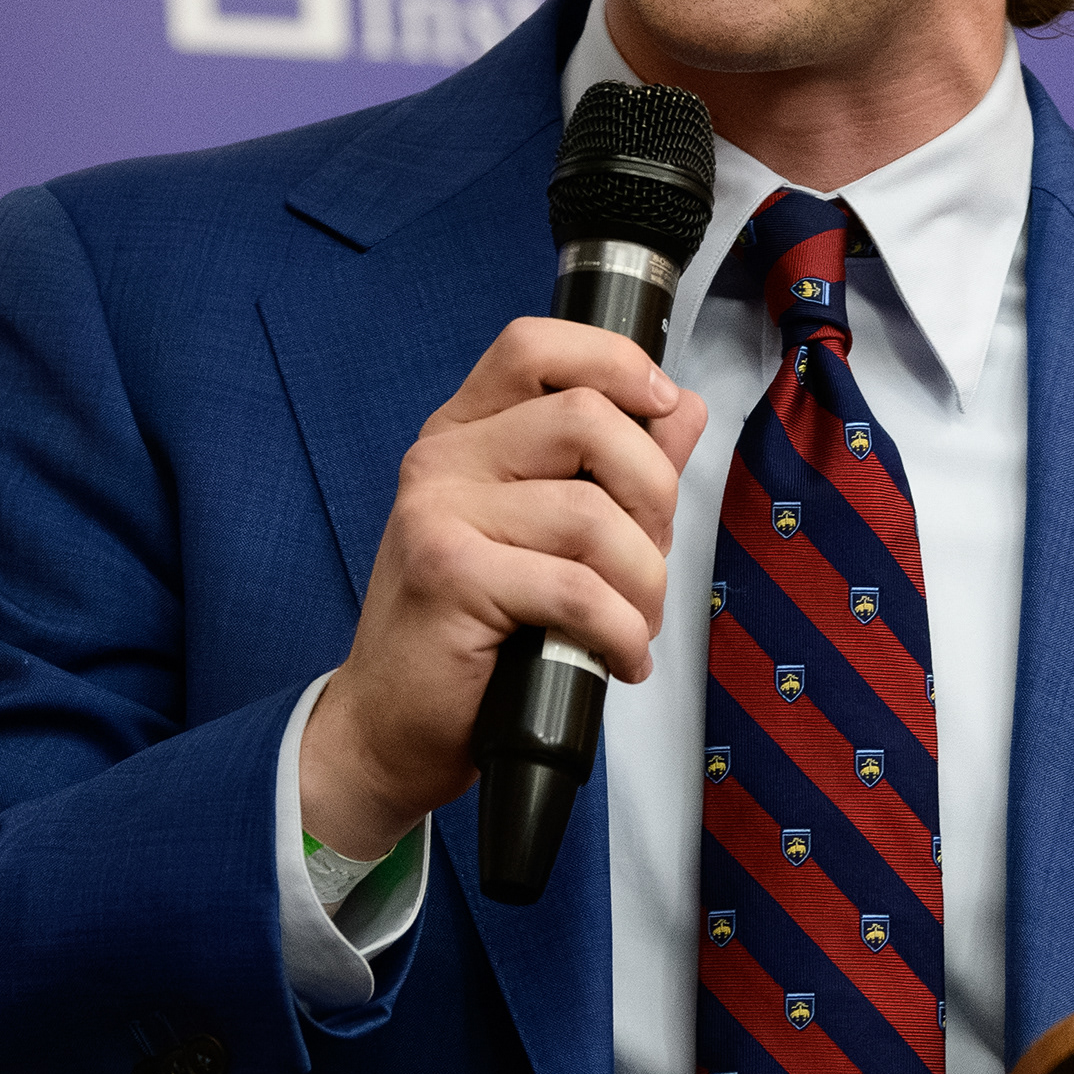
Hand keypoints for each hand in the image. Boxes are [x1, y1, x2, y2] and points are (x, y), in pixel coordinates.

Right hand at [298, 319, 707, 858]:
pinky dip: (620, 632)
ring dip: (642, 583)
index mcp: (466, 434)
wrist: (391, 726)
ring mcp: (437, 512)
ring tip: (632, 626)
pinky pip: (575, 588)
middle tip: (649, 561)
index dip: (613, 361)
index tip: (661, 404)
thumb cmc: (474, 635)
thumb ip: (615, 469)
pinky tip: (618, 659)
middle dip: (653, 496)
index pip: (535, 348)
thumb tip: (682, 407)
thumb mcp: (550, 537)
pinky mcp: (448, 574)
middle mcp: (444, 459)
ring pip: (591, 514)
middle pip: (586, 419)